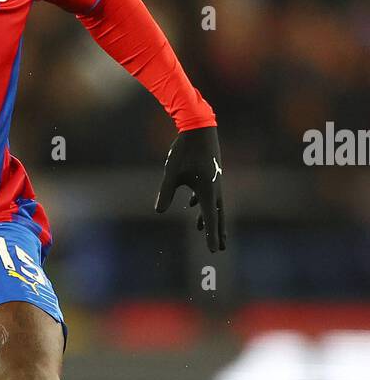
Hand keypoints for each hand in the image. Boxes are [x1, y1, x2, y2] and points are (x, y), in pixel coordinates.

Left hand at [155, 126, 225, 251]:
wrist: (199, 128)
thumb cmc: (185, 150)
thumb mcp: (171, 172)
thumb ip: (166, 192)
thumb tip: (158, 211)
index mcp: (206, 192)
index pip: (210, 219)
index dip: (211, 236)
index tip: (213, 251)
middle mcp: (214, 189)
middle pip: (217, 216)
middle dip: (216, 232)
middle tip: (219, 249)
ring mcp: (213, 181)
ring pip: (213, 205)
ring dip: (209, 218)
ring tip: (203, 231)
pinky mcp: (210, 175)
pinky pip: (207, 194)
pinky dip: (201, 203)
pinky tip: (192, 205)